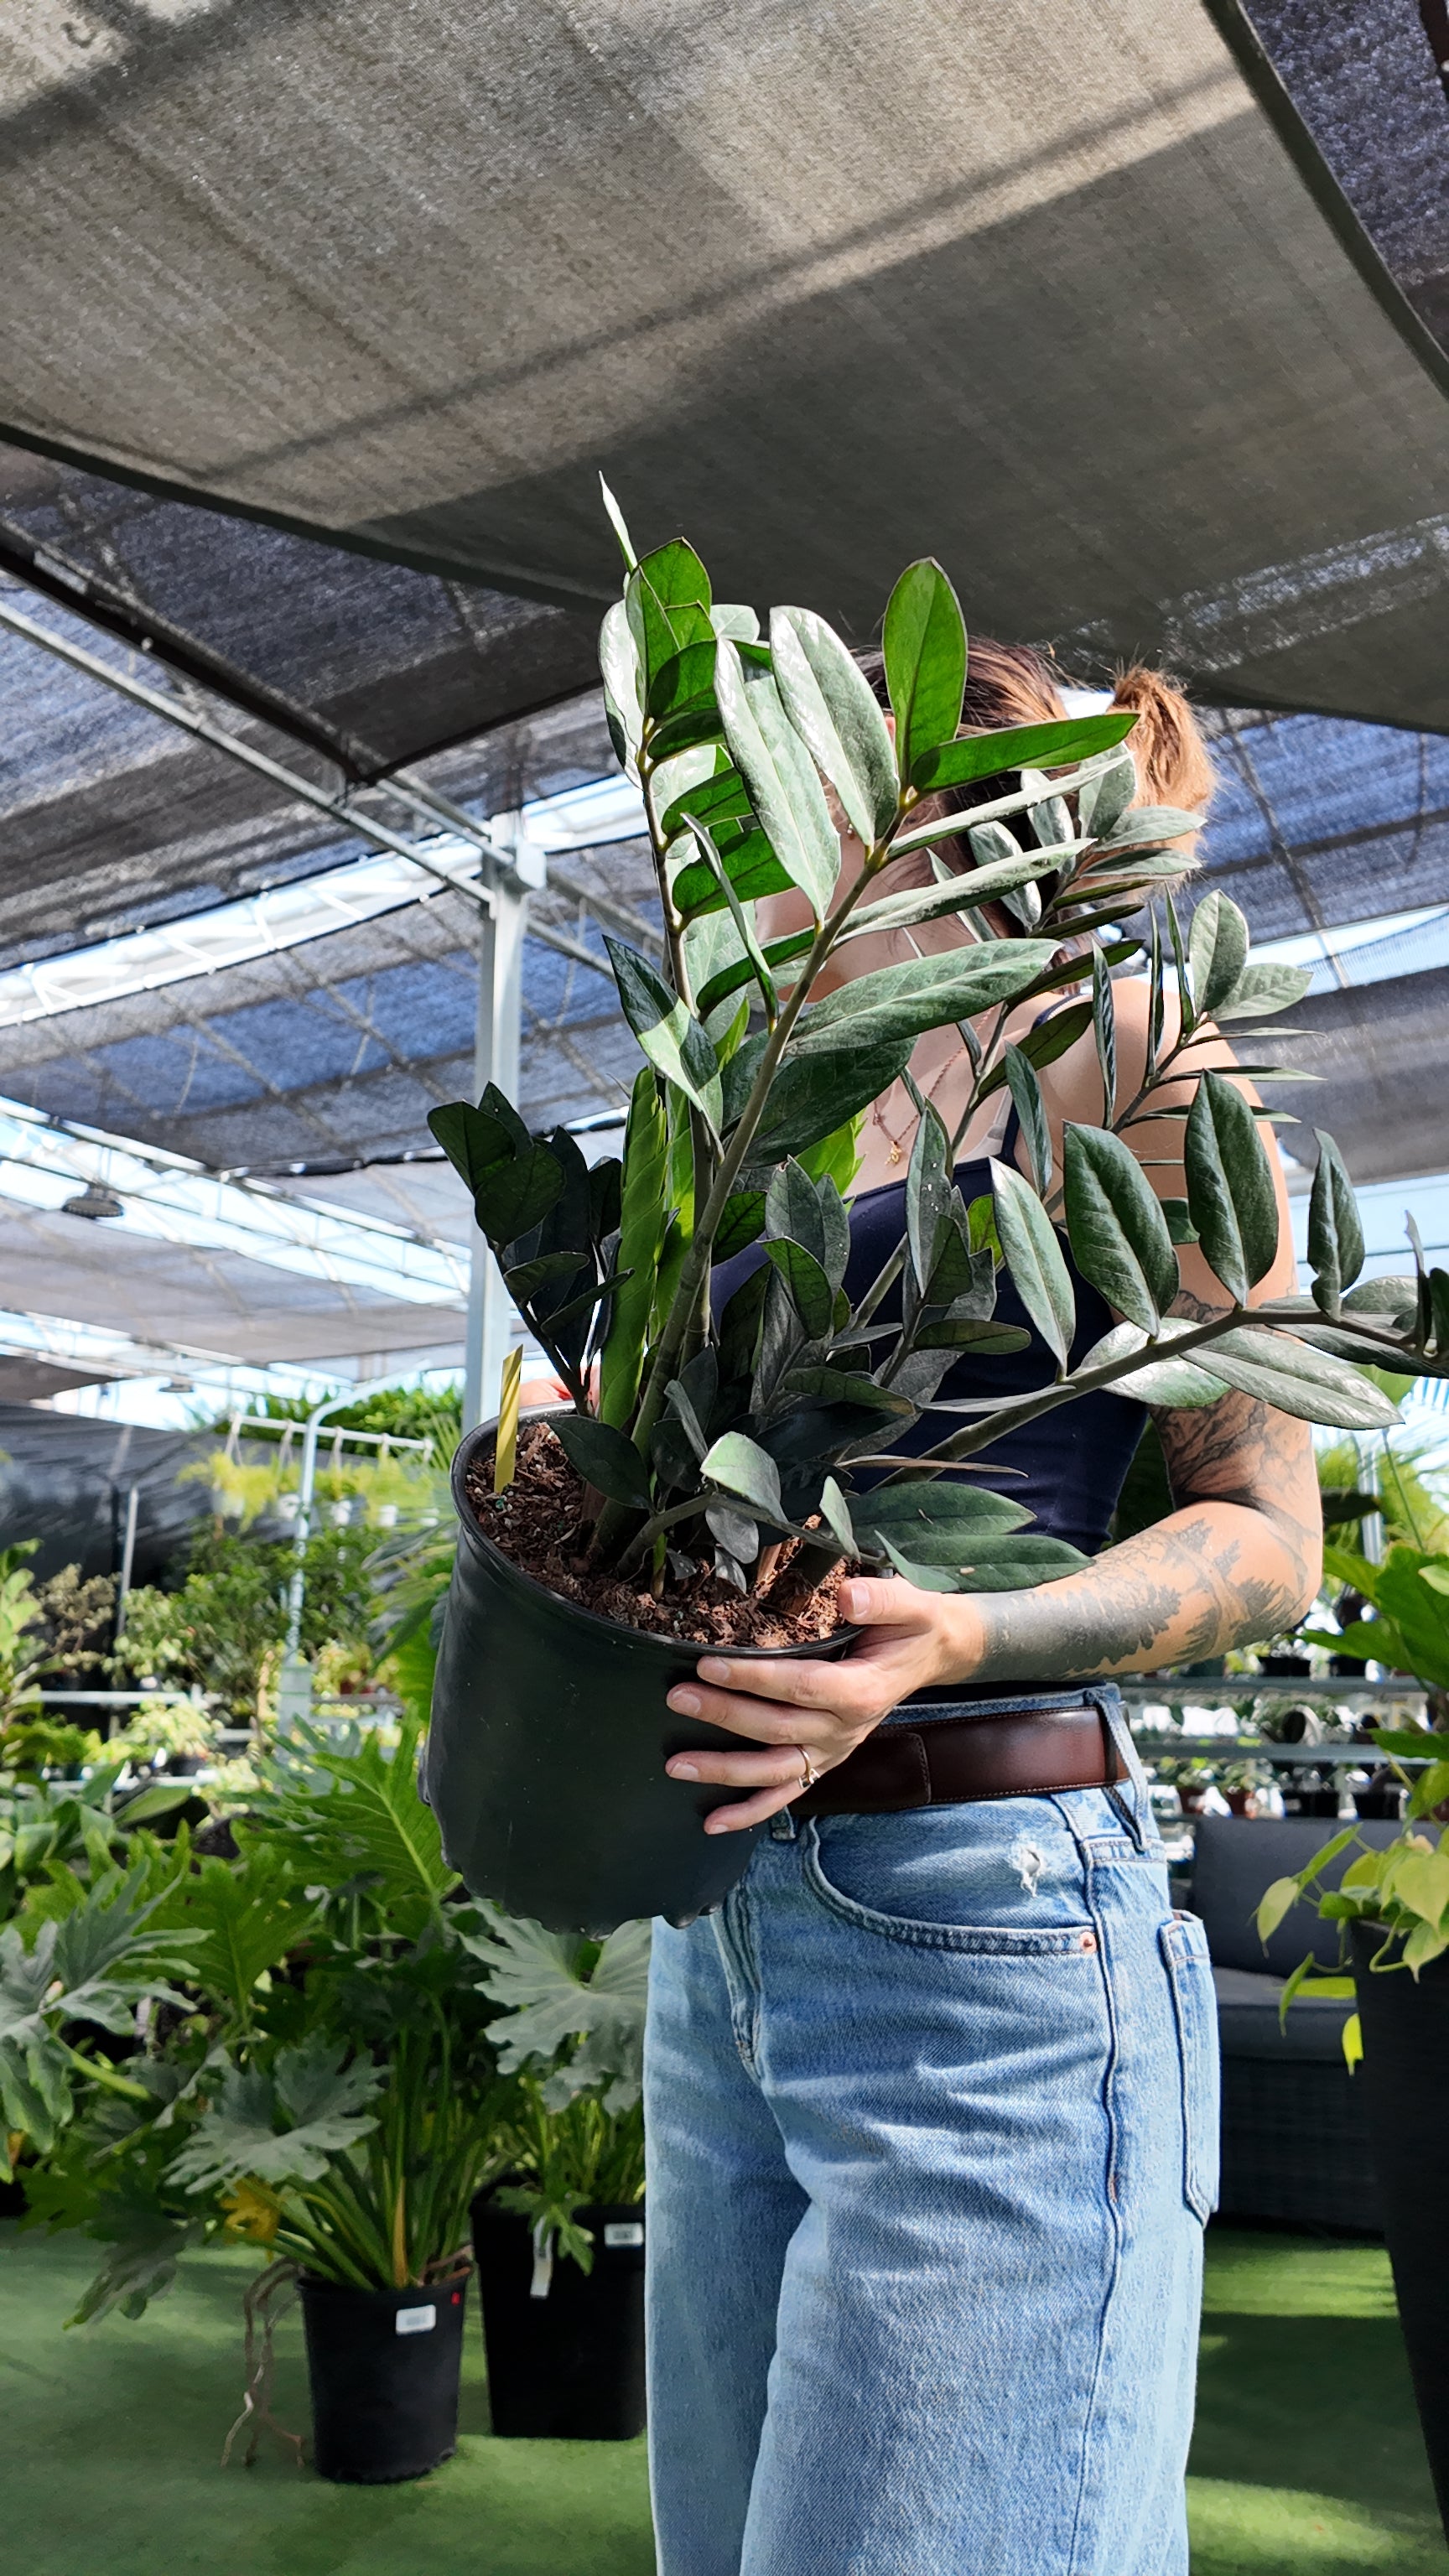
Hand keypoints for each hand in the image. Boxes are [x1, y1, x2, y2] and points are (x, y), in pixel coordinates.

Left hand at [664, 1577, 983, 1833]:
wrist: (930, 1655)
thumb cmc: (911, 1626)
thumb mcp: (909, 1604)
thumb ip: (880, 1599)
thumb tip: (847, 1596)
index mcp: (862, 1691)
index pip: (801, 1686)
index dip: (755, 1678)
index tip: (709, 1664)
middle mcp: (846, 1729)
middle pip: (778, 1728)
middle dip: (725, 1715)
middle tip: (679, 1699)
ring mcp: (833, 1750)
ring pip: (774, 1769)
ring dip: (725, 1770)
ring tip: (677, 1765)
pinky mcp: (824, 1761)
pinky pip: (786, 1792)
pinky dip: (750, 1810)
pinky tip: (713, 1822)